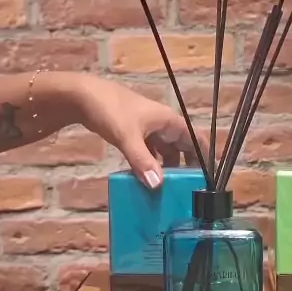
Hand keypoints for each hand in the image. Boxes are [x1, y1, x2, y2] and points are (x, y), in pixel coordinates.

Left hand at [75, 75, 207, 188]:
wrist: (83, 97)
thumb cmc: (111, 110)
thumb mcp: (127, 137)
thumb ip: (142, 161)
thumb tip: (158, 185)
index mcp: (169, 122)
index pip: (196, 140)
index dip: (205, 158)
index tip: (208, 180)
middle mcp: (163, 126)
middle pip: (183, 149)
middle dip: (186, 169)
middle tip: (187, 193)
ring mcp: (149, 130)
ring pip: (166, 153)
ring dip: (167, 169)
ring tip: (168, 191)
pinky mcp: (136, 135)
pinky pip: (150, 153)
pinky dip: (151, 166)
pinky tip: (146, 181)